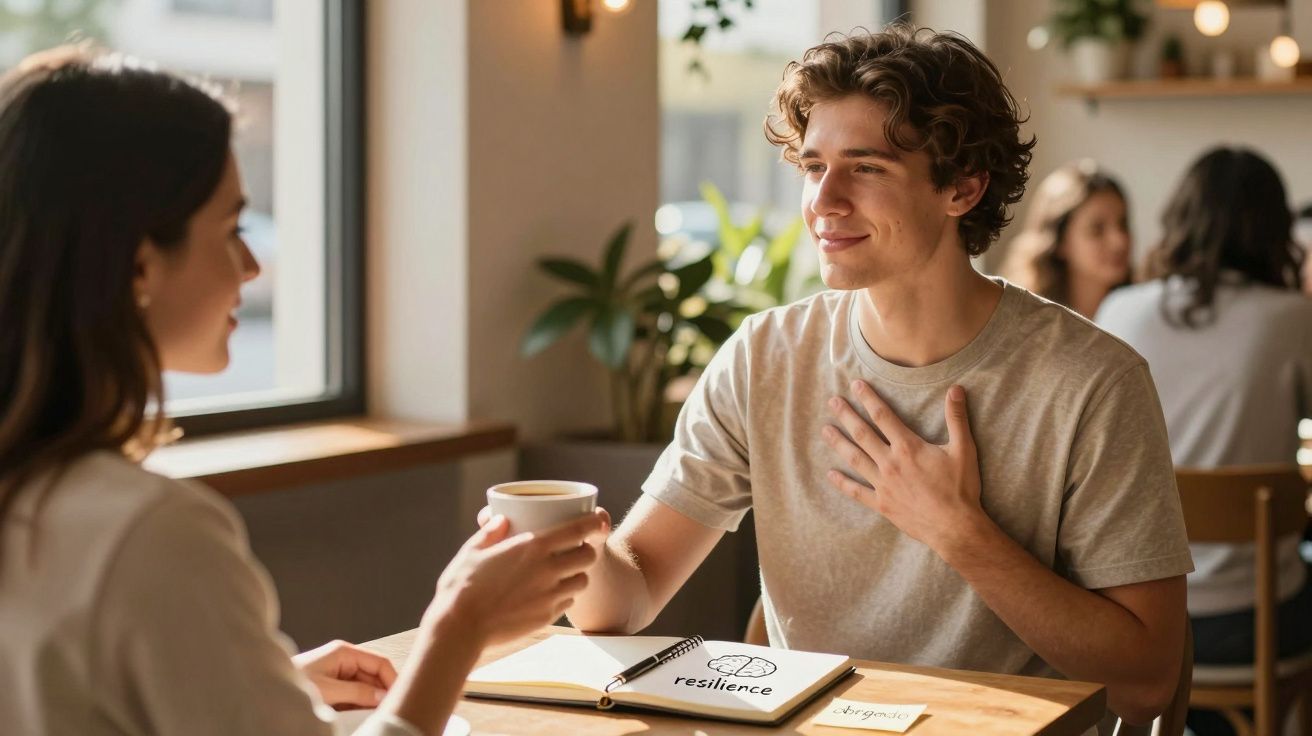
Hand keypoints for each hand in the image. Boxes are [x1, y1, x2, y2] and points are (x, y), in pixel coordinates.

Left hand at [292, 639, 396, 708]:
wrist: (266, 694)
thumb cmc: (294, 685)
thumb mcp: (328, 690)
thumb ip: (357, 692)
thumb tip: (382, 696)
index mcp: (344, 652)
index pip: (380, 663)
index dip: (392, 679)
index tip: (398, 698)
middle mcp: (344, 660)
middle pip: (375, 675)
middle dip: (382, 691)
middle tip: (388, 710)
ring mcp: (339, 673)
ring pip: (367, 687)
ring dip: (371, 700)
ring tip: (374, 714)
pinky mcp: (334, 687)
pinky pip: (355, 695)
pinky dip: (360, 705)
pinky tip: (359, 714)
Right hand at [428, 510, 608, 645]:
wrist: (460, 629)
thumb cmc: (461, 587)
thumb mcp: (472, 552)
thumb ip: (490, 533)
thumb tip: (500, 519)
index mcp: (532, 547)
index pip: (578, 529)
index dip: (593, 523)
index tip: (596, 521)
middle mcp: (548, 570)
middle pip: (588, 556)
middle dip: (586, 550)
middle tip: (576, 549)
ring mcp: (550, 595)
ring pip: (582, 581)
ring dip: (577, 575)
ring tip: (563, 574)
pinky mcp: (547, 617)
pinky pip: (567, 602)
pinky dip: (564, 596)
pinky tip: (549, 594)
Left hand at [821, 380, 984, 552]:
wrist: (955, 527)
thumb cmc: (961, 489)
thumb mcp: (963, 450)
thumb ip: (957, 418)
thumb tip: (956, 389)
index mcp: (908, 447)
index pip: (883, 416)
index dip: (868, 398)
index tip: (855, 385)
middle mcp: (890, 463)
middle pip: (863, 434)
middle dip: (847, 415)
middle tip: (832, 402)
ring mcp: (883, 484)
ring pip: (855, 459)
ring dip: (839, 443)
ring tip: (825, 430)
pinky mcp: (881, 504)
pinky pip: (857, 492)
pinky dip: (843, 483)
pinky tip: (830, 474)